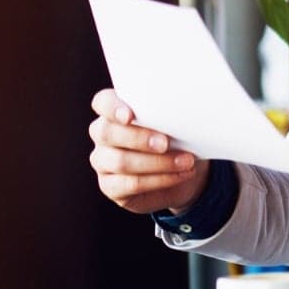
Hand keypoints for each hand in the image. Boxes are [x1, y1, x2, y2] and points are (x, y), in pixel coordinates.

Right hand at [87, 88, 205, 214]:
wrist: (183, 172)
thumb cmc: (177, 138)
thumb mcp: (177, 124)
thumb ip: (170, 115)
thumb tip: (182, 111)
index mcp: (114, 110)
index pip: (102, 102)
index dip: (112, 107)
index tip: (129, 115)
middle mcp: (102, 134)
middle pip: (107, 133)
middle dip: (138, 138)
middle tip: (166, 143)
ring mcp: (103, 161)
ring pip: (120, 162)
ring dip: (157, 163)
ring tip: (185, 162)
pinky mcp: (110, 186)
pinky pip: (131, 184)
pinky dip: (159, 179)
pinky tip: (179, 175)